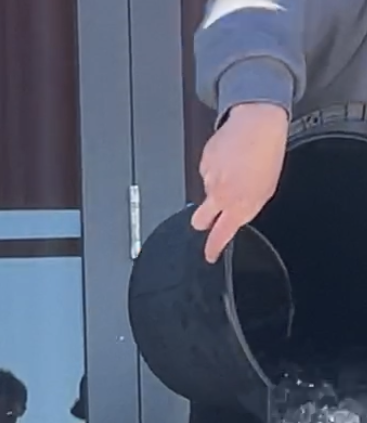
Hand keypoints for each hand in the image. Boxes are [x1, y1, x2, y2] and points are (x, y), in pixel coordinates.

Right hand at [192, 102, 289, 263]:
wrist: (258, 122)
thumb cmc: (267, 154)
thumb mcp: (265, 190)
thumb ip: (247, 208)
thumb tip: (235, 218)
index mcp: (239, 206)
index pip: (218, 237)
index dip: (212, 249)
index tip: (210, 255)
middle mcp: (220, 195)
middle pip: (199, 221)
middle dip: (203, 222)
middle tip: (212, 215)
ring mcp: (209, 179)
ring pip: (206, 192)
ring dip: (217, 186)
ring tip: (235, 170)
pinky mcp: (203, 162)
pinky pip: (207, 172)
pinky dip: (216, 168)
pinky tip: (229, 158)